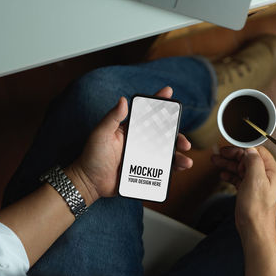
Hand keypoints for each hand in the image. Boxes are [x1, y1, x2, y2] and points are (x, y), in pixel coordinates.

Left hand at [66, 86, 192, 204]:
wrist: (89, 183)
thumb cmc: (92, 156)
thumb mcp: (100, 134)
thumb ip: (112, 118)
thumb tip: (123, 100)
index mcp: (130, 129)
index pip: (146, 112)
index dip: (158, 101)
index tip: (169, 92)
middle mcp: (139, 141)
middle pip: (163, 134)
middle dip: (177, 135)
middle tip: (183, 141)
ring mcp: (143, 157)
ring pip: (166, 152)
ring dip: (179, 154)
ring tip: (186, 160)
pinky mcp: (144, 171)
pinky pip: (162, 169)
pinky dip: (173, 168)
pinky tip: (180, 168)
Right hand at [211, 146, 275, 237]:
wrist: (254, 229)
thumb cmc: (257, 208)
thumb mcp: (256, 180)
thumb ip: (253, 162)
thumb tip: (250, 150)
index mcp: (272, 171)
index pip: (257, 151)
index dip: (243, 148)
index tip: (230, 146)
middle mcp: (266, 176)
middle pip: (247, 159)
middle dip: (233, 155)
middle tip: (219, 153)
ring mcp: (257, 184)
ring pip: (241, 168)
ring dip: (228, 164)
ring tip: (215, 160)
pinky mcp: (249, 191)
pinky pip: (238, 178)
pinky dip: (230, 175)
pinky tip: (222, 174)